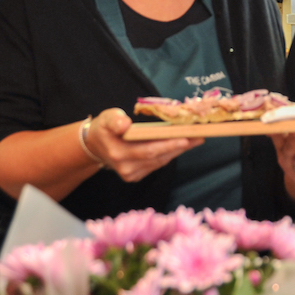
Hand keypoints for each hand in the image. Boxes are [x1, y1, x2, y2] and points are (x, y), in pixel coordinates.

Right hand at [82, 108, 201, 182]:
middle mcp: (126, 168)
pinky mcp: (137, 176)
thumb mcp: (106, 118)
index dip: (167, 145)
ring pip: (160, 161)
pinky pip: (158, 164)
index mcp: (118, 154)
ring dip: (179, 150)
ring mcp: (132, 175)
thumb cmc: (104, 128)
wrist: (96, 146)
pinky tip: (183, 144)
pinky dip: (170, 153)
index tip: (185, 138)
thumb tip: (125, 124)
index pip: (147, 150)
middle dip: (180, 146)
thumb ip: (115, 120)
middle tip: (199, 136)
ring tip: (196, 138)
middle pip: (158, 157)